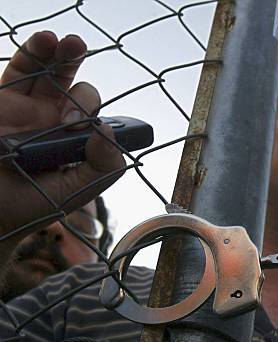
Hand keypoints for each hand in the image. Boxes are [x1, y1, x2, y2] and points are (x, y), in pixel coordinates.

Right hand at [0, 31, 124, 241]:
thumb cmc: (28, 205)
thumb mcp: (74, 192)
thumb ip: (102, 168)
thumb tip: (109, 133)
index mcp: (76, 140)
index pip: (94, 113)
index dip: (92, 110)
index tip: (80, 124)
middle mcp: (54, 120)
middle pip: (72, 84)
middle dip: (78, 65)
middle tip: (79, 50)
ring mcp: (27, 107)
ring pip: (49, 70)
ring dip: (60, 52)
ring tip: (67, 42)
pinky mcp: (3, 100)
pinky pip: (21, 69)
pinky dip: (33, 53)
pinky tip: (44, 41)